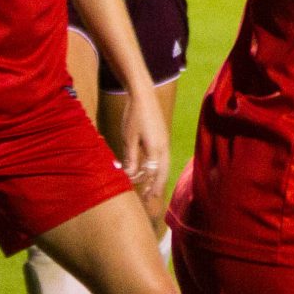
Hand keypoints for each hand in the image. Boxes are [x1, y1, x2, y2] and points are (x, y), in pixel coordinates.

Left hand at [116, 87, 170, 203]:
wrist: (143, 95)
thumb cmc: (133, 116)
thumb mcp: (129, 138)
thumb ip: (131, 158)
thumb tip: (130, 175)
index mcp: (156, 149)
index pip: (153, 173)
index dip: (147, 184)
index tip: (141, 195)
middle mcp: (164, 147)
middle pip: (163, 172)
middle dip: (158, 186)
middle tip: (152, 198)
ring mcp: (164, 142)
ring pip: (165, 165)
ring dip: (159, 177)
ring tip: (154, 188)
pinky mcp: (162, 137)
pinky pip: (163, 158)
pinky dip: (159, 167)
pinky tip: (152, 169)